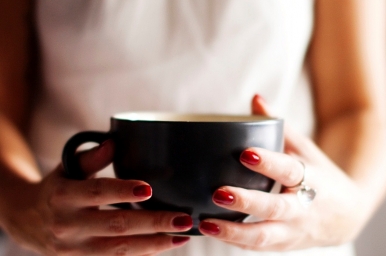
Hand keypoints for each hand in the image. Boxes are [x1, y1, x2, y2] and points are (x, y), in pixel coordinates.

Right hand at [1, 140, 192, 255]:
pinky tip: (165, 245)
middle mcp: (68, 225)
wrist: (27, 221)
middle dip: (153, 223)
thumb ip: (91, 158)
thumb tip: (114, 143)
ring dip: (154, 244)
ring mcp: (74, 249)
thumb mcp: (67, 169)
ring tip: (182, 237)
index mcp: (63, 196)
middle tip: (184, 219)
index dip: (122, 191)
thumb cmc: (57, 188)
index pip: (97, 193)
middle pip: (116, 226)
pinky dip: (142, 254)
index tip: (149, 189)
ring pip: (119, 250)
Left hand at [197, 95, 366, 250]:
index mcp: (311, 178)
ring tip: (205, 223)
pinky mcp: (284, 246)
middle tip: (218, 192)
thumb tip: (255, 98)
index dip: (269, 163)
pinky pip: (258, 247)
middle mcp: (304, 208)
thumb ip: (280, 126)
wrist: (348, 215)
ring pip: (264, 237)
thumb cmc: (322, 176)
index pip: (290, 170)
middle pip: (275, 208)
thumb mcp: (305, 149)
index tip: (245, 154)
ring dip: (233, 232)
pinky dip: (234, 242)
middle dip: (246, 202)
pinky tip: (211, 232)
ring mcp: (294, 231)